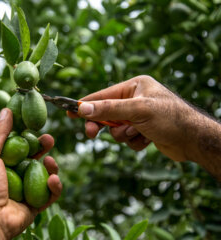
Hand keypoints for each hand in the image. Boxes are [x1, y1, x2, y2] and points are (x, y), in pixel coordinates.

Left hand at [0, 108, 61, 239]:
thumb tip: (7, 110)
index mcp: (0, 163)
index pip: (18, 145)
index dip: (28, 134)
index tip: (36, 124)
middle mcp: (13, 175)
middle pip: (33, 157)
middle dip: (43, 147)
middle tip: (49, 139)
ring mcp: (25, 190)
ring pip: (44, 174)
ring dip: (51, 166)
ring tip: (50, 162)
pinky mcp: (35, 205)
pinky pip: (50, 194)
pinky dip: (55, 186)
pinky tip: (53, 179)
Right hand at [68, 75, 204, 161]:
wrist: (194, 141)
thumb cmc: (170, 119)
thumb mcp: (138, 111)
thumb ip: (109, 109)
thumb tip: (83, 108)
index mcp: (135, 86)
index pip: (103, 95)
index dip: (86, 104)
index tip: (70, 111)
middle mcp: (136, 99)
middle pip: (107, 113)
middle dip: (103, 125)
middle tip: (91, 134)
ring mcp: (139, 115)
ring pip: (116, 128)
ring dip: (124, 135)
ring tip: (137, 133)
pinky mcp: (143, 130)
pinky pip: (127, 138)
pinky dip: (134, 141)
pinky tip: (147, 140)